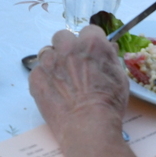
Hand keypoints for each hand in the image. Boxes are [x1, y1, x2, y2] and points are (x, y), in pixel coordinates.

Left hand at [29, 26, 128, 151]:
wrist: (87, 125)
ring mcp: (48, 60)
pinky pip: (38, 71)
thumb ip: (110, 58)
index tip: (91, 53)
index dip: (91, 43)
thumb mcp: (120, 77)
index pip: (89, 31)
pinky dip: (45, 78)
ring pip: (47, 52)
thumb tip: (107, 47)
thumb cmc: (109, 103)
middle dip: (68, 47)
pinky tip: (55, 92)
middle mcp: (67, 46)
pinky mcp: (35, 75)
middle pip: (63, 37)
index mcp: (90, 43)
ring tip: (63, 81)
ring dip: (54, 62)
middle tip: (74, 65)